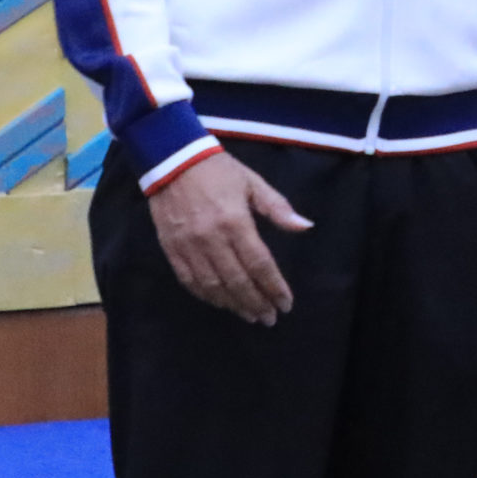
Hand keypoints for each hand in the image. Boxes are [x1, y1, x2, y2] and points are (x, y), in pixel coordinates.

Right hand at [148, 150, 309, 323]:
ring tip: (249, 315)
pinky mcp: (171, 249)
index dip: (274, 287)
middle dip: (256, 303)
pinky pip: (189, 281)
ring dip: (233, 305)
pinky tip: (221, 303)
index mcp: (235, 222)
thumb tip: (305, 226)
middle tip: (269, 318)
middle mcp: (212, 239)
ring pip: (213, 286)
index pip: (259, 264)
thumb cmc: (218, 171)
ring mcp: (189, 246)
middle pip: (237, 281)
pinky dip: (207, 296)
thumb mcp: (253, 183)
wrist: (172, 159)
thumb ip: (278, 208)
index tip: (285, 304)